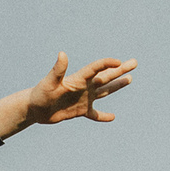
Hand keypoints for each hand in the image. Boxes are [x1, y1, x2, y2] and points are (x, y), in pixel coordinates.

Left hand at [0, 53, 136, 136]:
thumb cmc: (40, 94)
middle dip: (120, 70)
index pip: (96, 69)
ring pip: (105, 91)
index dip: (107, 64)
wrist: (34, 109)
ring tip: (129, 79)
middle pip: (106, 77)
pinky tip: (112, 117)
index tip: (119, 61)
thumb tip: (62, 54)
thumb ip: (57, 70)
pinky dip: (103, 116)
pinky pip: (95, 114)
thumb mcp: (49, 82)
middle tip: (134, 62)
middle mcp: (84, 87)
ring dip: (117, 85)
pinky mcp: (80, 111)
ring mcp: (84, 99)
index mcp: (78, 79)